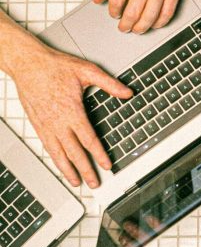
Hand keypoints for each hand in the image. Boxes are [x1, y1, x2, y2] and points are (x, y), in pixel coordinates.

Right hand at [11, 38, 130, 188]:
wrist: (28, 63)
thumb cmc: (54, 66)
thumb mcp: (86, 71)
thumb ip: (109, 84)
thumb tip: (127, 92)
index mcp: (72, 111)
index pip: (89, 139)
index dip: (99, 155)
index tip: (107, 165)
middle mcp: (58, 122)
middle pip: (74, 152)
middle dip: (85, 170)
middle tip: (94, 183)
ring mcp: (46, 125)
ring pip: (58, 154)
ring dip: (68, 170)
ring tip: (76, 182)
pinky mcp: (38, 125)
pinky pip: (47, 147)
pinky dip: (55, 159)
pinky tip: (60, 165)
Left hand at [93, 0, 192, 33]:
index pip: (116, 2)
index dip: (113, 12)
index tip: (114, 14)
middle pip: (132, 14)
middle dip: (125, 25)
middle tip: (124, 27)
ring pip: (150, 17)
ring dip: (141, 28)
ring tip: (137, 29)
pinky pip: (168, 12)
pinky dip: (160, 22)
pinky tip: (154, 23)